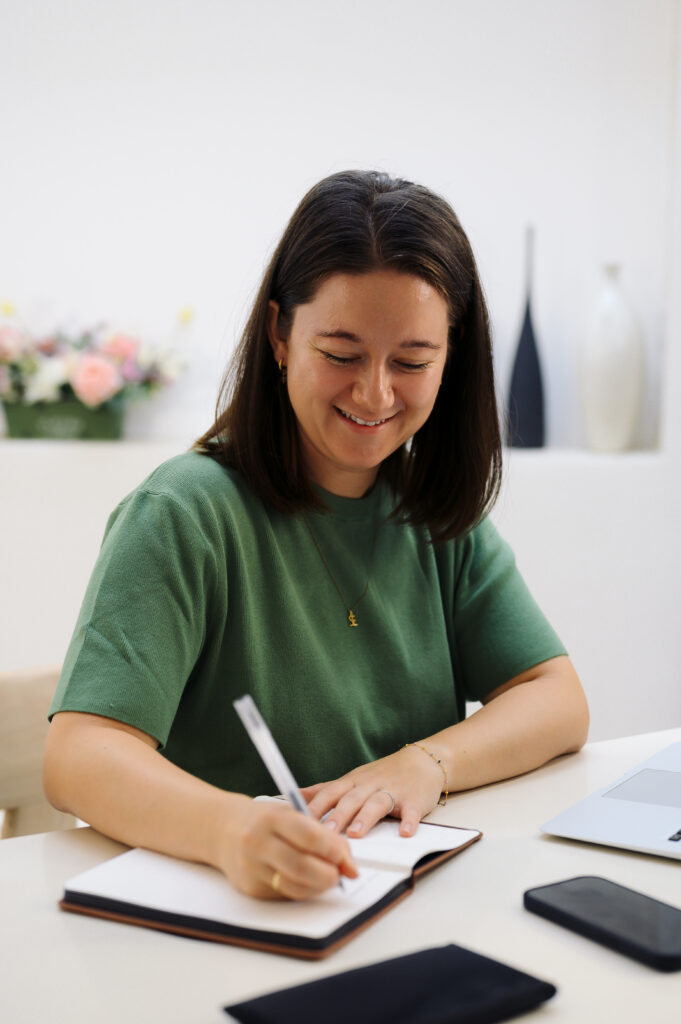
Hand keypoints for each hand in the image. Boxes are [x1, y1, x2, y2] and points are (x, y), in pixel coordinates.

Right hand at [214, 797, 357, 900]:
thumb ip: (319, 833)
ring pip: (295, 887)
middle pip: (302, 866)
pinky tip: (307, 882)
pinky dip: (302, 890)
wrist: (223, 829)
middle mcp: (258, 842)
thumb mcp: (289, 813)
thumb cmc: (264, 819)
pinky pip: (285, 894)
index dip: (335, 851)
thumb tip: (348, 863)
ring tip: (326, 878)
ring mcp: (251, 867)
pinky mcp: (250, 887)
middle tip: (341, 874)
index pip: (311, 837)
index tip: (347, 859)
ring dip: (318, 887)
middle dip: (329, 875)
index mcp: (272, 818)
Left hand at [301, 745, 444, 838]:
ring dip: (366, 818)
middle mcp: (369, 785)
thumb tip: (294, 796)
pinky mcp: (414, 800)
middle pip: (351, 800)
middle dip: (336, 816)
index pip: (330, 794)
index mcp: (352, 783)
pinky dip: (408, 821)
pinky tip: (405, 833)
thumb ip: (324, 790)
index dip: (315, 807)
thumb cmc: (382, 775)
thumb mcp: (351, 779)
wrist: (422, 761)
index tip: (298, 822)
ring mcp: (392, 791)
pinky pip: (411, 811)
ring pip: (376, 803)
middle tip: (324, 833)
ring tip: (355, 833)